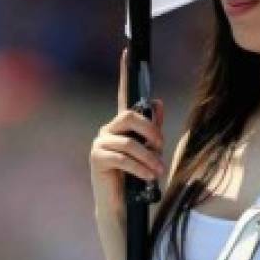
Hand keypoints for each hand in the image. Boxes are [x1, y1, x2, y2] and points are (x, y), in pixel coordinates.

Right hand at [89, 47, 165, 219]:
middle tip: (161, 146)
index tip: (128, 51)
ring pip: (130, 142)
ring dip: (149, 158)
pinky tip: (147, 177)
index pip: (124, 95)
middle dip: (151, 131)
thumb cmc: (136, 180)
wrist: (122, 208)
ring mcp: (101, 144)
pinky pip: (123, 158)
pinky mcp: (98, 159)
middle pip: (131, 116)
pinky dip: (140, 168)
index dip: (125, 73)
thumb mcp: (150, 153)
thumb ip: (153, 131)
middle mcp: (108, 131)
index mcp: (122, 127)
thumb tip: (158, 102)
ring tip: (158, 172)